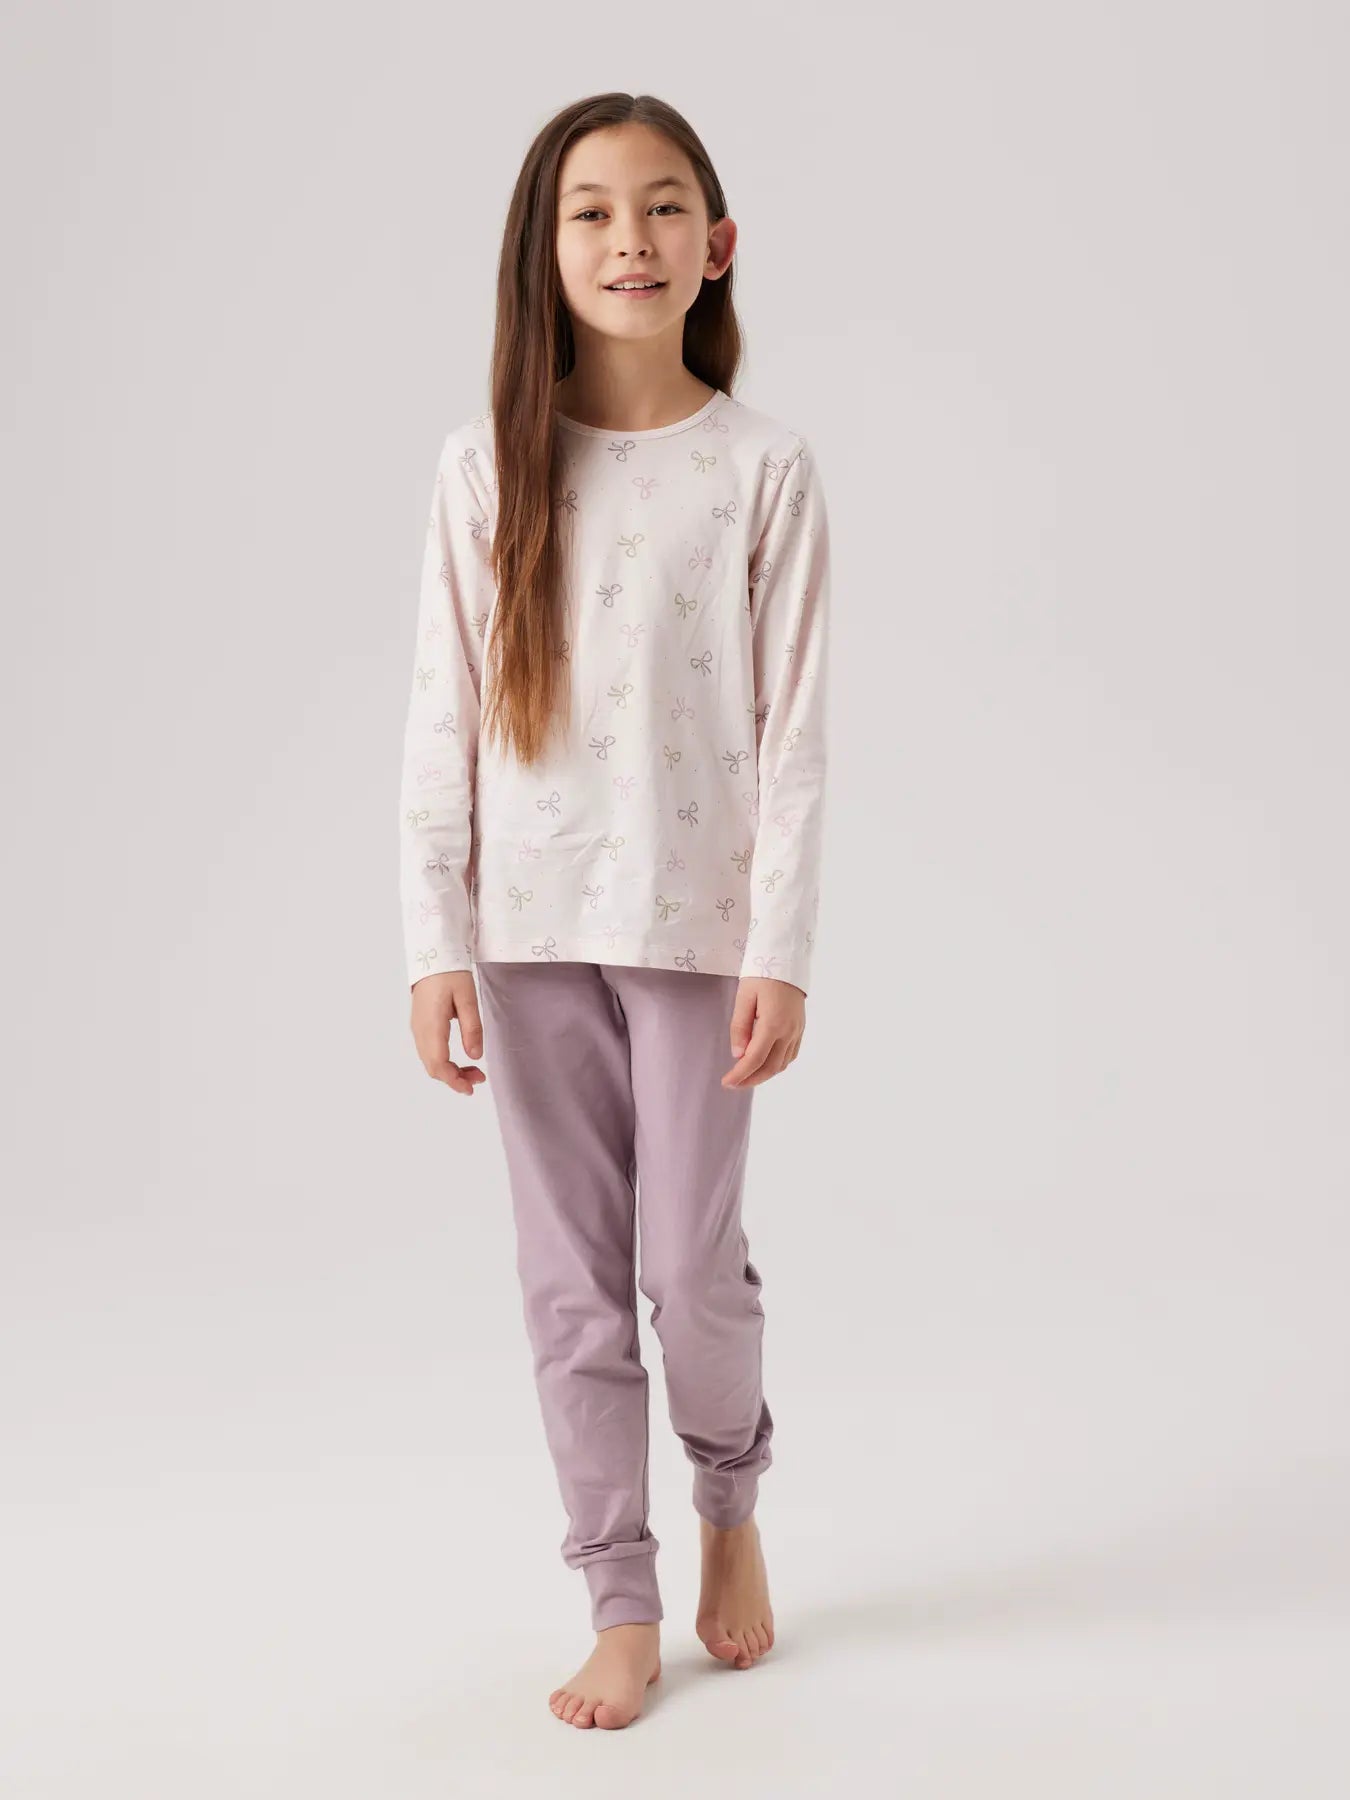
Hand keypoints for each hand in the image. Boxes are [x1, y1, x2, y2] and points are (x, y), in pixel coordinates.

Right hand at [410, 969, 485, 1095]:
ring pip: (430, 1061)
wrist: (432, 955)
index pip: (438, 1064)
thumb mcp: (467, 998)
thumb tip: (475, 1057)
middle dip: (454, 1079)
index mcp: (431, 1026)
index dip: (453, 1081)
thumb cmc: (450, 973)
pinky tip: (458, 1060)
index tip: (470, 1088)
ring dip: (449, 1072)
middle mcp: (420, 1031)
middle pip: (432, 1067)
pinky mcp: (420, 1025)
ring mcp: (418, 1029)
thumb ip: (472, 1028)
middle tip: (479, 1078)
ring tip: (473, 1071)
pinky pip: (429, 1052)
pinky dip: (443, 1062)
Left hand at [722, 977, 804, 1087]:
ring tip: (746, 1076)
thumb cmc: (761, 975)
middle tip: (734, 1084)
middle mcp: (788, 1032)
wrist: (786, 959)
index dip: (740, 1074)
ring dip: (764, 1074)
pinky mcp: (800, 1028)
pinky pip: (790, 1055)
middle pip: (770, 1067)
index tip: (727, 1082)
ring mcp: (797, 1031)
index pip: (755, 1059)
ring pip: (782, 1064)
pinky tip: (764, 1064)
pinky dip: (777, 1065)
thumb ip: (740, 1027)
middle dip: (751, 1080)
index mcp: (773, 1024)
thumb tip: (738, 1054)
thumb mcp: (744, 997)